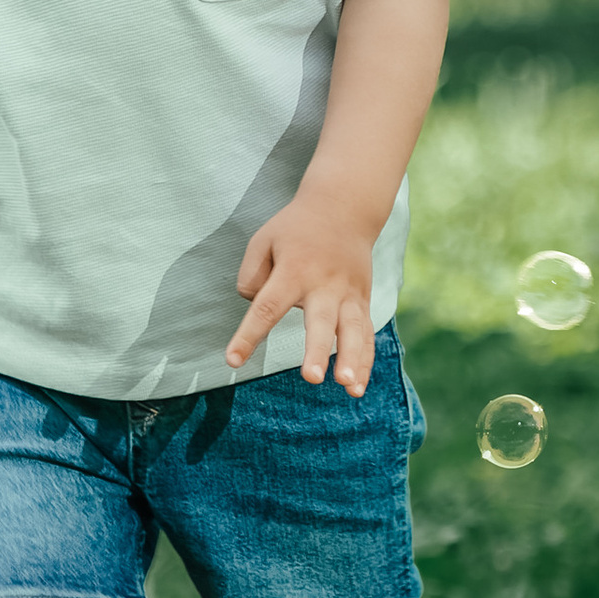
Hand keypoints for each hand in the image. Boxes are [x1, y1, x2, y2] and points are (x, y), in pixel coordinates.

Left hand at [225, 193, 375, 392]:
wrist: (344, 208)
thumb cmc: (295, 229)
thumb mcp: (263, 240)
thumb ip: (252, 276)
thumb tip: (256, 309)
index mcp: (293, 270)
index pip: (267, 307)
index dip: (249, 336)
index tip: (233, 361)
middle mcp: (324, 284)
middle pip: (319, 322)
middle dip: (317, 351)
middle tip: (312, 378)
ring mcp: (348, 294)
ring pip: (352, 331)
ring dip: (351, 360)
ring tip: (348, 387)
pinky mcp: (363, 301)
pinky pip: (366, 334)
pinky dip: (364, 362)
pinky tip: (357, 389)